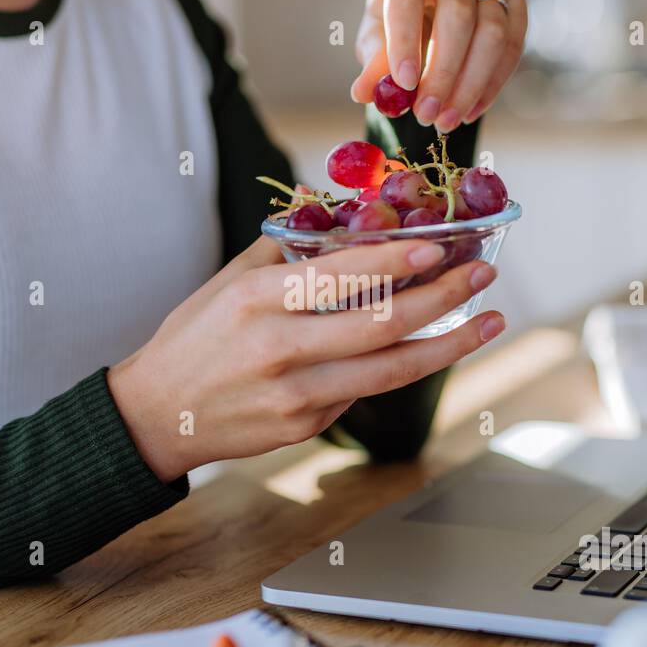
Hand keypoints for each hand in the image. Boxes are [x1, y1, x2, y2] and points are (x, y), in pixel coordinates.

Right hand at [107, 236, 505, 481]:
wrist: (157, 416)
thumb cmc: (194, 337)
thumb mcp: (227, 283)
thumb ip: (284, 252)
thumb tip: (344, 220)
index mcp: (256, 299)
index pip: (338, 275)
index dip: (393, 260)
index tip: (438, 243)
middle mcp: (278, 347)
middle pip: (379, 323)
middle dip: (441, 297)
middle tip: (482, 274)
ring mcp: (294, 394)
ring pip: (388, 369)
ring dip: (448, 345)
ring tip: (489, 322)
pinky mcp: (303, 427)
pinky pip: (363, 391)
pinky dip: (398, 367)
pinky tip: (429, 347)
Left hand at [351, 0, 527, 133]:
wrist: (430, 20)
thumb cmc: (396, 29)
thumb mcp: (376, 44)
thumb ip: (373, 65)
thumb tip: (364, 92)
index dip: (405, 41)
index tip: (403, 84)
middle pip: (457, 15)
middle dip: (442, 73)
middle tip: (426, 115)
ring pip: (492, 32)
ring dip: (470, 85)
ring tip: (447, 120)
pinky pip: (514, 43)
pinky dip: (493, 83)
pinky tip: (470, 110)